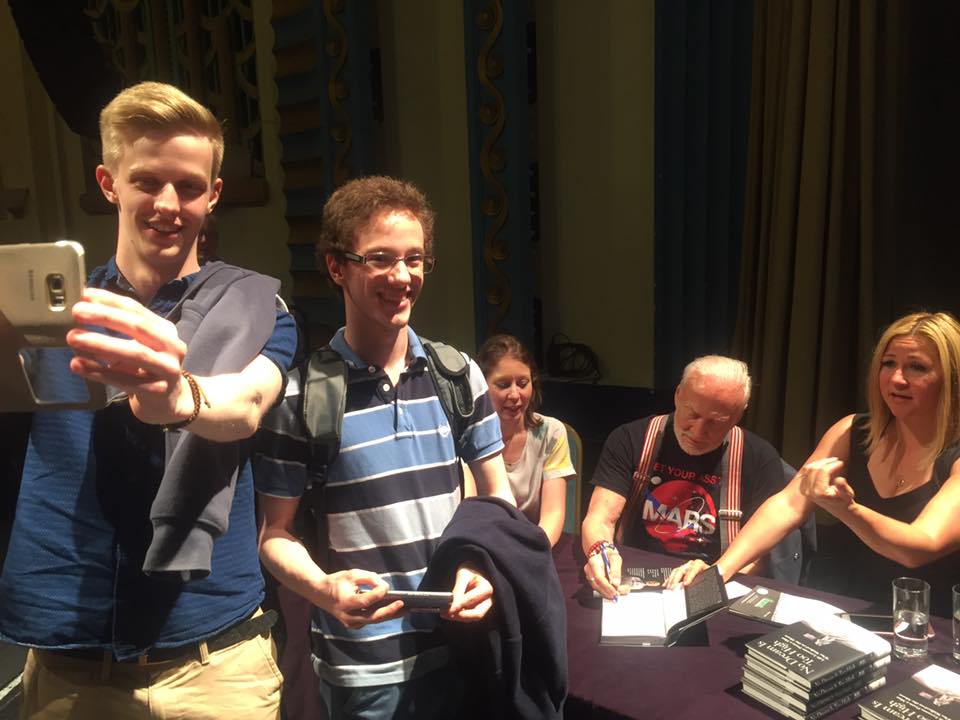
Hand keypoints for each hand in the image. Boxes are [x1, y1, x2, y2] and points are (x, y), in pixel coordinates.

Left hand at [66, 288, 188, 423]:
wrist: (170, 402)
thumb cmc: (148, 369)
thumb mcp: (141, 345)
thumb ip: (120, 329)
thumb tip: (86, 308)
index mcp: (166, 330)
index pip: (137, 310)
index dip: (111, 300)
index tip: (85, 294)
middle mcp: (172, 347)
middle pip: (139, 327)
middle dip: (106, 316)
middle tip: (77, 312)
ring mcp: (168, 369)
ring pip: (134, 353)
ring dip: (102, 343)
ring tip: (73, 337)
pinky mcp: (157, 391)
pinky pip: (125, 380)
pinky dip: (99, 372)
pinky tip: (78, 364)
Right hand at [316, 569, 402, 628]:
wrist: (320, 593)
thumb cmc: (337, 582)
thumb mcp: (352, 574)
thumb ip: (370, 578)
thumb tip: (385, 587)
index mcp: (345, 602)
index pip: (366, 601)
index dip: (378, 594)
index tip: (386, 587)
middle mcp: (347, 615)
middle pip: (373, 616)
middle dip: (390, 611)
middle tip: (403, 605)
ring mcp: (350, 622)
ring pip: (373, 620)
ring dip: (389, 614)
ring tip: (404, 610)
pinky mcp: (353, 624)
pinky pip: (370, 620)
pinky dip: (381, 615)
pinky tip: (393, 610)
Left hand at [446, 564, 492, 621]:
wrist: (473, 572)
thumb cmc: (470, 571)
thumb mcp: (463, 575)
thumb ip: (458, 590)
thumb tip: (451, 605)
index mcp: (486, 588)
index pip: (471, 600)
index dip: (459, 605)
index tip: (449, 610)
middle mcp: (488, 600)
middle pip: (476, 614)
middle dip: (460, 616)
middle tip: (446, 613)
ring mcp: (484, 608)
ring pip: (471, 618)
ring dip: (457, 617)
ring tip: (444, 613)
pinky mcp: (477, 612)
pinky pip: (468, 617)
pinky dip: (458, 616)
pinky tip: (449, 612)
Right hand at [583, 546, 624, 599]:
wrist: (602, 552)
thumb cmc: (608, 554)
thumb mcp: (615, 558)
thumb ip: (616, 570)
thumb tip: (616, 583)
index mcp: (593, 562)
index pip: (598, 577)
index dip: (607, 586)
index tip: (614, 591)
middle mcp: (589, 570)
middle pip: (597, 585)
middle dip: (608, 592)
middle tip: (619, 593)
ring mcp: (590, 576)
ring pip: (598, 589)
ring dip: (609, 593)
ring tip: (621, 592)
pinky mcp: (593, 581)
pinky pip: (600, 588)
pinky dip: (608, 591)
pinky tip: (617, 591)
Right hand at [664, 559, 710, 588]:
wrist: (713, 572)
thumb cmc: (713, 576)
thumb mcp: (713, 578)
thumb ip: (711, 580)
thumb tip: (710, 585)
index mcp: (699, 564)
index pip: (693, 569)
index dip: (689, 576)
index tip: (686, 584)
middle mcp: (691, 564)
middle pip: (681, 570)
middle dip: (676, 580)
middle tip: (673, 588)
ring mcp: (685, 567)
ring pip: (676, 571)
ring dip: (671, 580)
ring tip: (669, 588)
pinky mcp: (681, 571)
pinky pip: (673, 574)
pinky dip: (669, 580)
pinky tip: (666, 584)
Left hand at [797, 457, 854, 512]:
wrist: (838, 508)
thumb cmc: (844, 500)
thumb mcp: (848, 495)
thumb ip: (843, 488)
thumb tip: (839, 480)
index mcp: (819, 493)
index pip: (823, 472)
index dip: (832, 465)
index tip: (841, 462)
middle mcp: (809, 491)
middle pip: (815, 469)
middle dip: (826, 462)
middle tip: (836, 460)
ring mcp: (805, 489)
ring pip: (809, 469)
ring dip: (820, 462)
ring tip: (830, 460)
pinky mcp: (803, 487)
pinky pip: (805, 472)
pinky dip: (813, 466)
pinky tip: (822, 464)